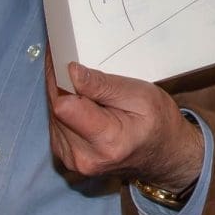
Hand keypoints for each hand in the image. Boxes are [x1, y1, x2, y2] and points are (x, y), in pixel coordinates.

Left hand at [49, 62, 204, 191]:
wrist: (162, 153)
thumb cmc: (158, 123)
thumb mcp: (142, 96)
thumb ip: (105, 86)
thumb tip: (72, 72)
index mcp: (106, 141)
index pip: (64, 106)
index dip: (59, 77)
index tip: (62, 54)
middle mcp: (83, 156)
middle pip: (56, 108)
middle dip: (61, 82)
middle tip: (70, 57)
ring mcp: (72, 159)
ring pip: (52, 114)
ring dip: (62, 94)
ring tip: (81, 81)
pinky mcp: (66, 156)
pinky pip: (55, 123)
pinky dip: (64, 107)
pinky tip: (79, 99)